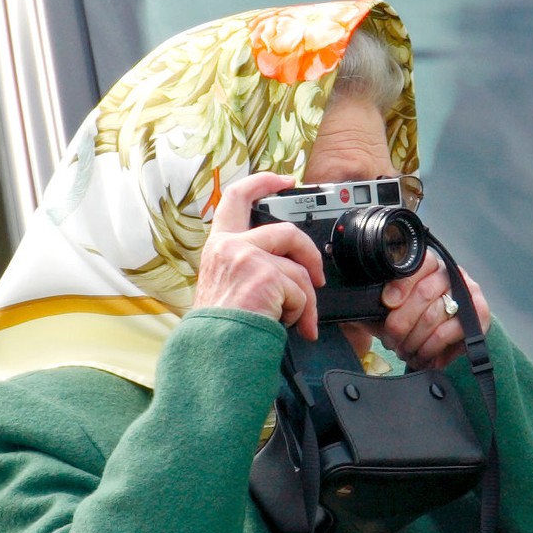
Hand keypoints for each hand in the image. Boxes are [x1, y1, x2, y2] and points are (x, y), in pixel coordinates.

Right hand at [193, 172, 325, 340]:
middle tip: (318, 278)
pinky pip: (301, 291)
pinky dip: (301, 313)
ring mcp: (247, 259)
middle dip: (311, 255)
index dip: (263, 181)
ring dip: (305, 299)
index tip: (285, 179)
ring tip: (298, 320)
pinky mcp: (265, 276)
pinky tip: (286, 325)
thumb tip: (289, 265)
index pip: (237, 197)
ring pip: (298, 269)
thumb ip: (248, 264)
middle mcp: (230, 246)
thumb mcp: (226, 286)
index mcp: (219, 245)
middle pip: (288, 231)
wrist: (215, 353)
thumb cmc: (221, 328)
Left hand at [368, 250, 490, 369]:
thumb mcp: (388, 306)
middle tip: (392, 342)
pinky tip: (425, 358)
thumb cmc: (407, 317)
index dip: (401, 285)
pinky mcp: (479, 314)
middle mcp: (449, 273)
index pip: (417, 265)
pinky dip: (433, 349)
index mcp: (425, 264)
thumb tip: (363, 304)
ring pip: (435, 316)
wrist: (439, 336)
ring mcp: (467, 291)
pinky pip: (451, 332)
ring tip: (406, 352)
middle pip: (424, 293)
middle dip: (402, 324)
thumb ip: (377, 300)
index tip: (387, 303)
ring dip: (415, 341)